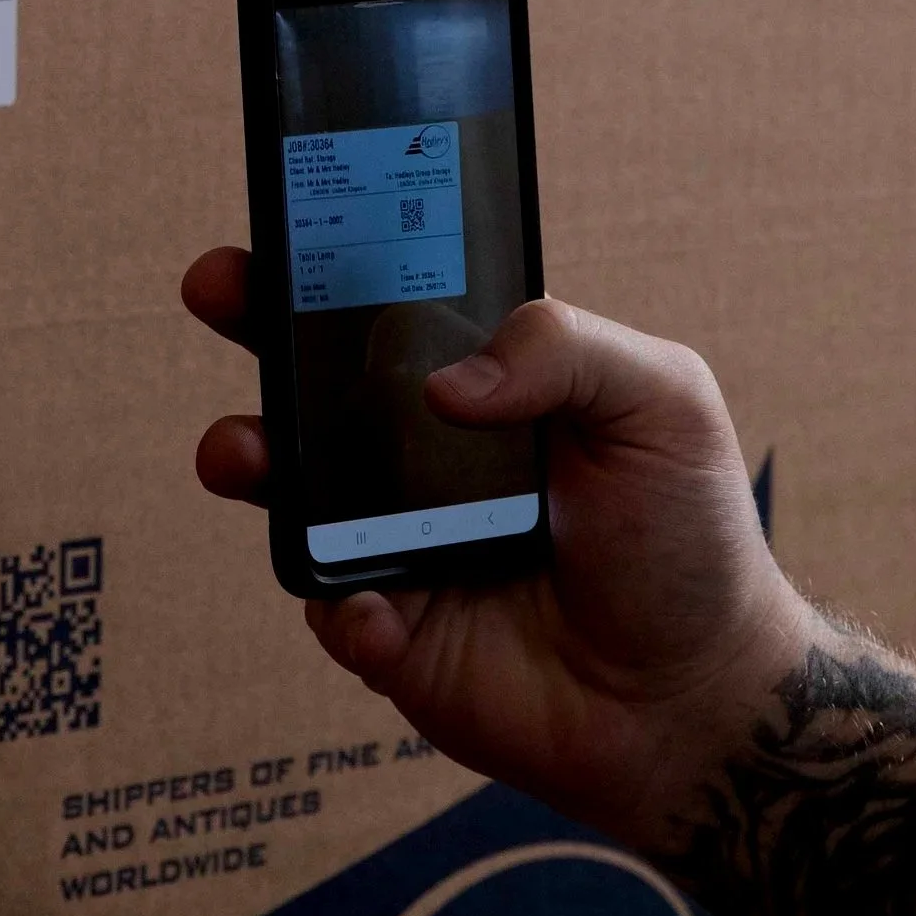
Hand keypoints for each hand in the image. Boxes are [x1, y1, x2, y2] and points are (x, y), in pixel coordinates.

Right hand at [181, 249, 811, 868]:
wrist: (695, 697)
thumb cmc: (689, 539)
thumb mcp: (662, 404)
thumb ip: (565, 352)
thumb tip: (446, 381)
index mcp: (487, 382)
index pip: (396, 300)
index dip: (335, 256)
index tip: (289, 218)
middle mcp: (426, 454)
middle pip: (315, 377)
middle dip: (254, 323)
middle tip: (219, 289)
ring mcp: (398, 541)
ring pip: (292, 492)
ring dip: (251, 459)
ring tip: (242, 455)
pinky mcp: (393, 632)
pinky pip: (334, 610)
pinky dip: (344, 608)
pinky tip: (381, 611)